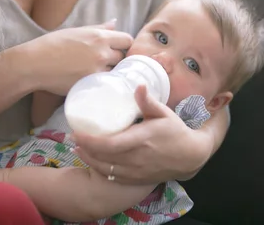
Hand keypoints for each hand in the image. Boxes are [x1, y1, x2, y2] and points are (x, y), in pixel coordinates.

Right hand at [27, 20, 133, 94]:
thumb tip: (115, 23)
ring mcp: (97, 70)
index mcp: (99, 36)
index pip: (127, 40)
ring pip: (115, 72)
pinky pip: (105, 84)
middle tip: (105, 62)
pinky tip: (92, 81)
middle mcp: (102, 52)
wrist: (34, 64)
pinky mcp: (90, 84)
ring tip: (97, 72)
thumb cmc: (52, 44)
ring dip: (110, 72)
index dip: (124, 45)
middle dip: (117, 59)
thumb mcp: (76, 31)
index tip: (117, 49)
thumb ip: (98, 28)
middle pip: (123, 57)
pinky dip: (101, 82)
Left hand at [70, 86, 213, 184]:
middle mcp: (137, 158)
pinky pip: (113, 177)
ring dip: (89, 159)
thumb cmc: (175, 131)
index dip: (91, 140)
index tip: (77, 131)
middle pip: (103, 157)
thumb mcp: (163, 113)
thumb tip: (138, 85)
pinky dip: (99, 169)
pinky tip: (91, 160)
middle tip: (72, 136)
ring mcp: (136, 171)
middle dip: (85, 148)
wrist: (190, 156)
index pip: (111, 144)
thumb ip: (148, 100)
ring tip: (77, 147)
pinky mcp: (136, 179)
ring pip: (106, 169)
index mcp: (142, 140)